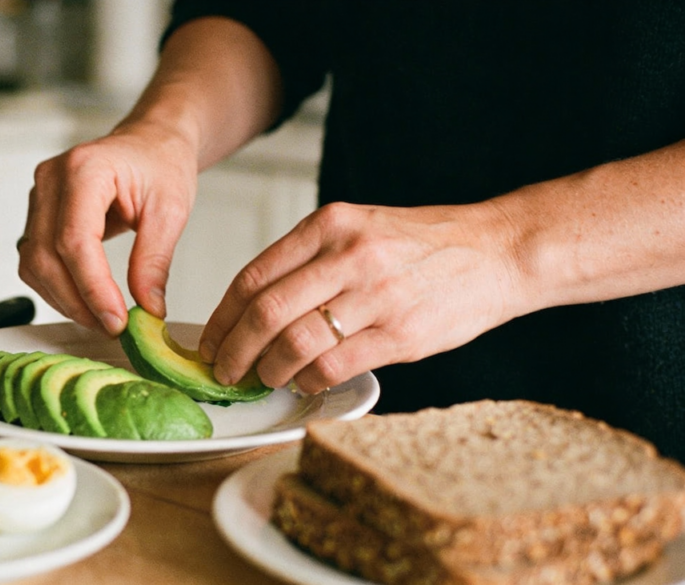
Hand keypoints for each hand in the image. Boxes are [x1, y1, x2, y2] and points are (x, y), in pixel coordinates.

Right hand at [18, 121, 198, 334]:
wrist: (149, 144)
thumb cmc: (161, 165)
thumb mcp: (171, 210)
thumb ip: (155, 260)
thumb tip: (147, 308)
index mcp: (85, 169)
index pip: (75, 240)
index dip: (92, 287)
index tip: (117, 320)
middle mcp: (51, 180)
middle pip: (46, 256)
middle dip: (78, 301)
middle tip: (114, 328)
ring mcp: (38, 197)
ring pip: (34, 264)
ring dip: (65, 300)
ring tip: (104, 319)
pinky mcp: (37, 215)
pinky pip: (35, 262)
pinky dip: (58, 288)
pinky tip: (87, 301)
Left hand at [197, 200, 522, 392]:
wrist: (497, 251)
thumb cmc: (422, 244)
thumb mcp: (360, 228)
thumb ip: (310, 259)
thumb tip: (254, 308)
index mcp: (330, 224)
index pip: (254, 276)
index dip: (222, 317)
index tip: (210, 340)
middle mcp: (349, 255)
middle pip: (265, 312)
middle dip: (234, 351)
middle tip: (224, 370)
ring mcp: (376, 295)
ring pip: (295, 343)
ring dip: (268, 370)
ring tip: (264, 379)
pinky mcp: (401, 333)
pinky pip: (334, 366)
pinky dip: (309, 380)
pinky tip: (306, 382)